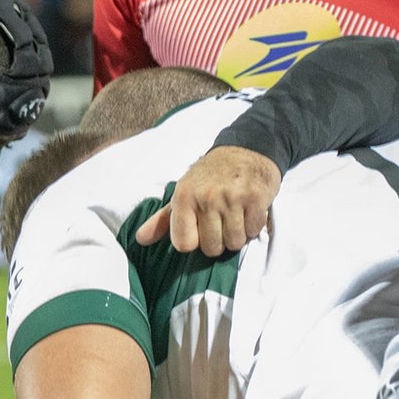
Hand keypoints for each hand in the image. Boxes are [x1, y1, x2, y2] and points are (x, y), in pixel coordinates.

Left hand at [134, 146, 280, 255]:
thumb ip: (162, 220)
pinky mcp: (257, 198)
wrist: (246, 150)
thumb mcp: (183, 193)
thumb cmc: (210, 176)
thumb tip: (141, 239)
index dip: (193, 243)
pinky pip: (254, 231)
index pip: (185, 244)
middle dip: (217, 242)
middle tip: (220, 224)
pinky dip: (253, 228)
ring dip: (236, 236)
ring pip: (234, 242)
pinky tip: (248, 213)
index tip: (198, 232)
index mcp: (184, 197)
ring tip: (235, 218)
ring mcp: (233, 198)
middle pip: (211, 248)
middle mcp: (207, 198)